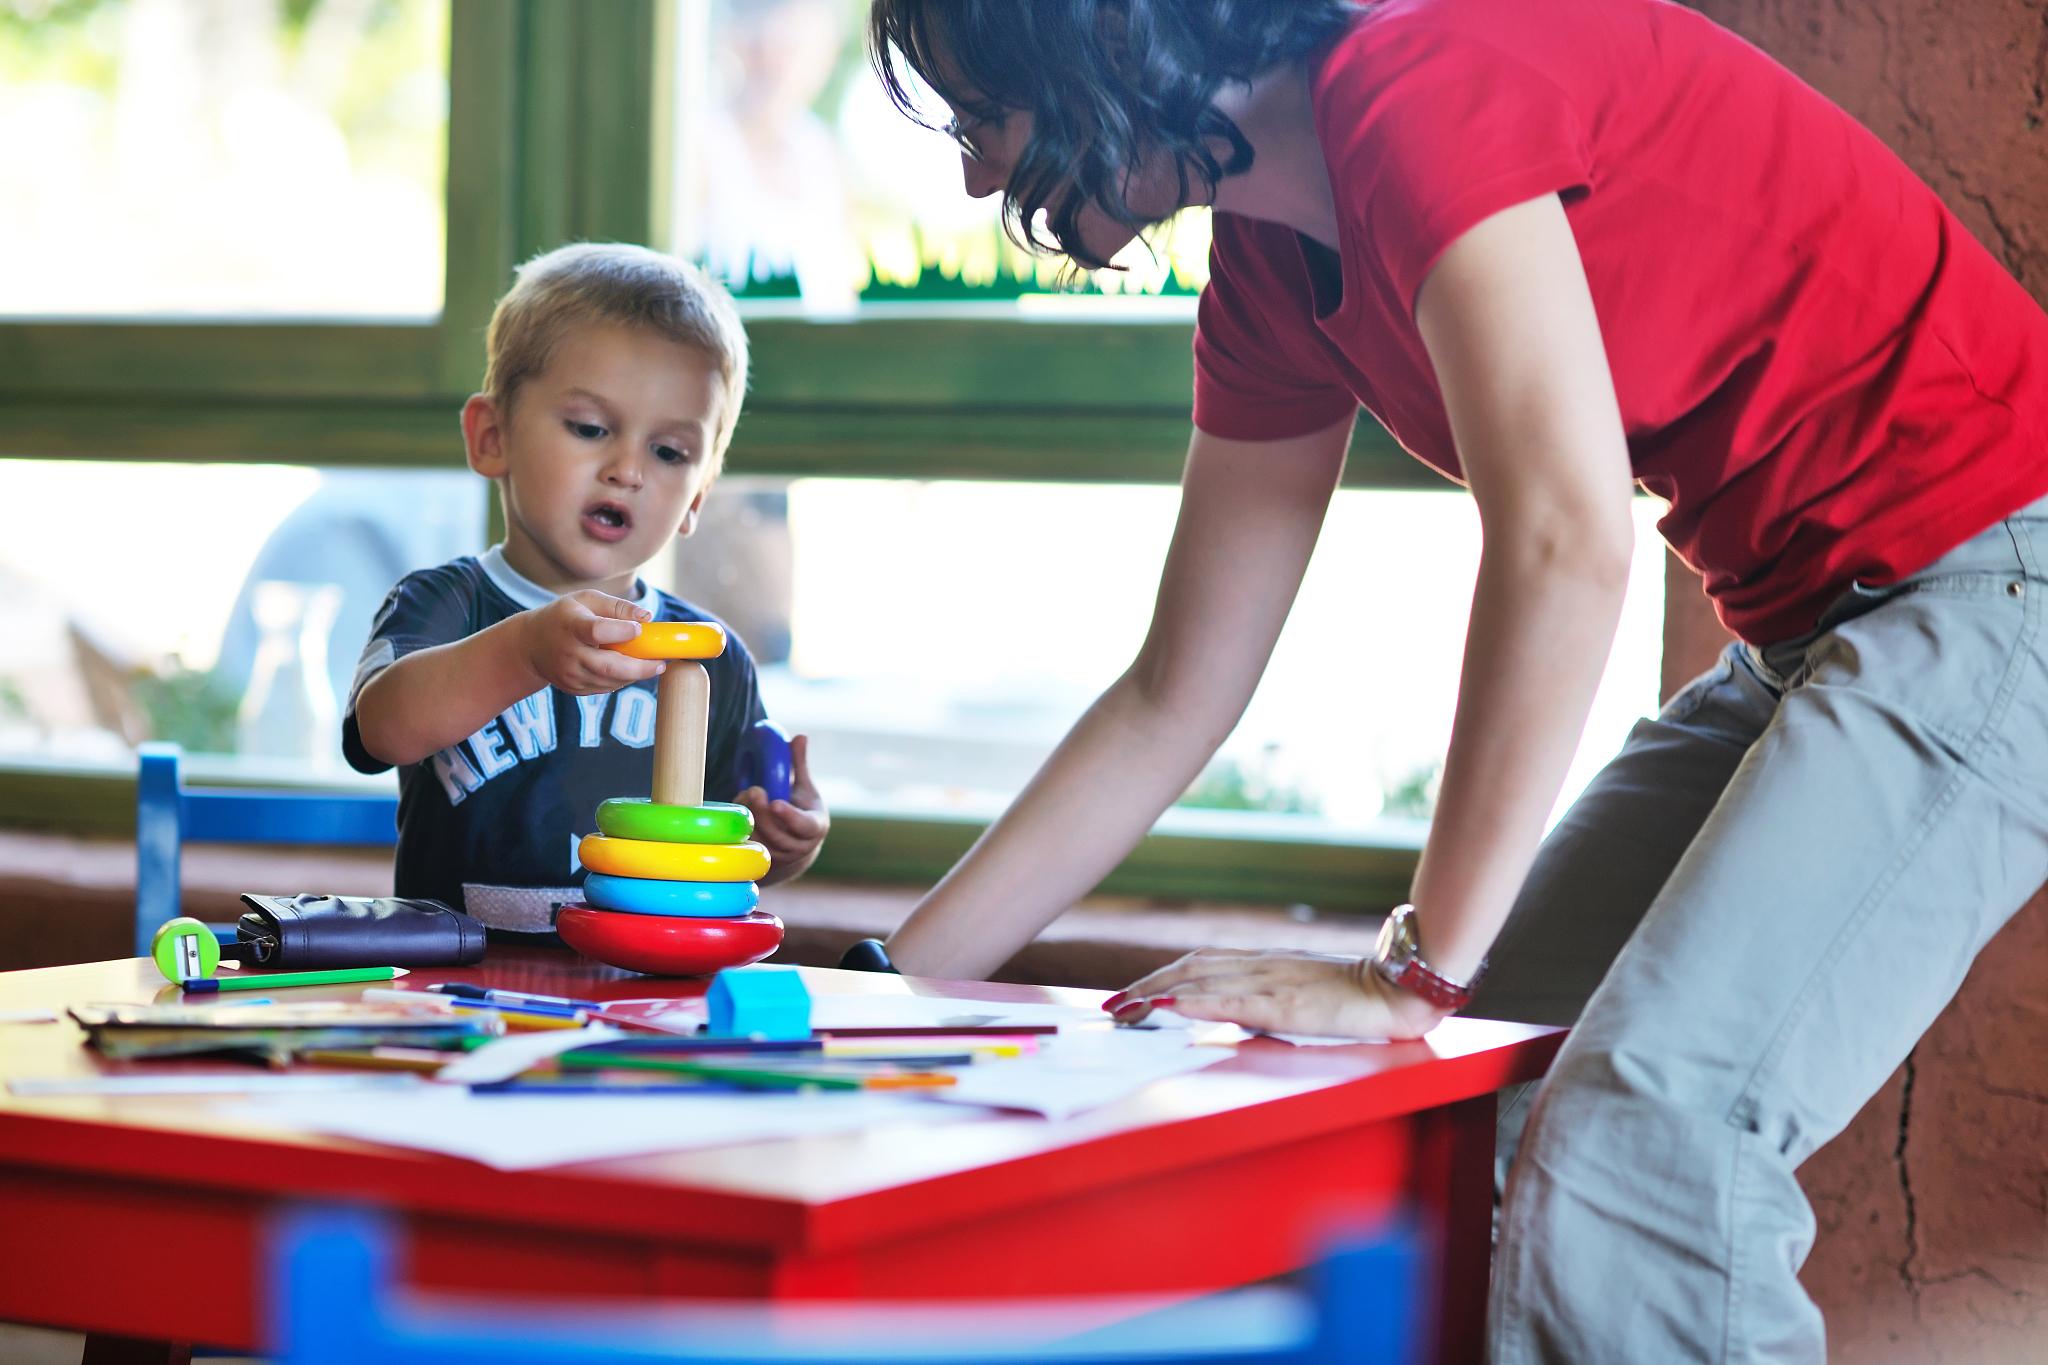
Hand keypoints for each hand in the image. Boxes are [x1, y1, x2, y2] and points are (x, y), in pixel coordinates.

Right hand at [519, 591, 663, 694]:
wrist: (529, 645)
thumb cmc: (564, 616)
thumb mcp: (586, 600)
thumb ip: (617, 606)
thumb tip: (646, 618)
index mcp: (571, 625)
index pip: (596, 631)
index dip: (620, 632)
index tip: (638, 629)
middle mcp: (568, 652)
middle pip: (608, 665)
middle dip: (640, 668)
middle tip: (660, 664)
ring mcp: (570, 674)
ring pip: (609, 680)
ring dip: (634, 675)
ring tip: (651, 666)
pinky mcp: (573, 688)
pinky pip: (604, 687)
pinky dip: (621, 680)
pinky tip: (630, 671)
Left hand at [740, 734, 828, 883]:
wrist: (797, 841)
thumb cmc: (801, 807)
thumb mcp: (804, 787)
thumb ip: (800, 764)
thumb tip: (800, 736)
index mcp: (814, 826)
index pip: (805, 826)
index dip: (789, 816)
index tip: (775, 802)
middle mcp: (800, 847)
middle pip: (778, 833)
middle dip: (762, 812)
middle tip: (752, 789)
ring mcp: (781, 857)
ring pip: (761, 841)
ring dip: (749, 818)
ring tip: (743, 795)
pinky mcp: (764, 861)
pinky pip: (749, 847)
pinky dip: (741, 828)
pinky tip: (737, 810)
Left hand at [1103, 948, 1449, 1039]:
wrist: (1395, 990)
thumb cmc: (1354, 996)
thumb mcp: (1299, 995)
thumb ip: (1264, 1000)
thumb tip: (1230, 1013)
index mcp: (1263, 964)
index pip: (1199, 964)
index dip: (1160, 976)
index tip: (1129, 993)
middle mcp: (1261, 967)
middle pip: (1190, 970)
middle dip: (1146, 985)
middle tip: (1113, 1005)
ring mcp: (1272, 983)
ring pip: (1203, 981)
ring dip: (1158, 992)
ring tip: (1126, 1006)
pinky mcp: (1286, 1004)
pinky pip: (1233, 1001)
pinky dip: (1197, 1002)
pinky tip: (1171, 1006)